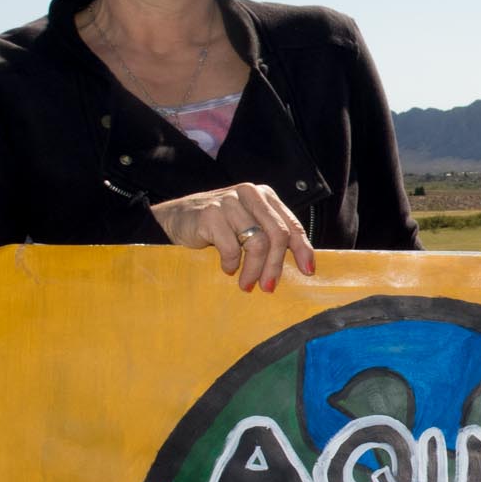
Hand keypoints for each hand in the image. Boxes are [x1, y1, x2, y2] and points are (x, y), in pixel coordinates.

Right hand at [150, 183, 314, 291]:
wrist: (173, 220)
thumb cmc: (215, 227)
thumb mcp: (246, 226)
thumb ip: (269, 236)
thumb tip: (300, 265)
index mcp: (264, 196)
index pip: (291, 224)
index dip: (302, 249)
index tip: (307, 271)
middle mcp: (250, 194)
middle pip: (277, 235)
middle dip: (275, 266)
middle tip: (269, 287)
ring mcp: (230, 202)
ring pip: (257, 242)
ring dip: (253, 270)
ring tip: (247, 285)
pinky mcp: (211, 214)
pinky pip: (231, 247)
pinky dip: (231, 263)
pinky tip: (226, 269)